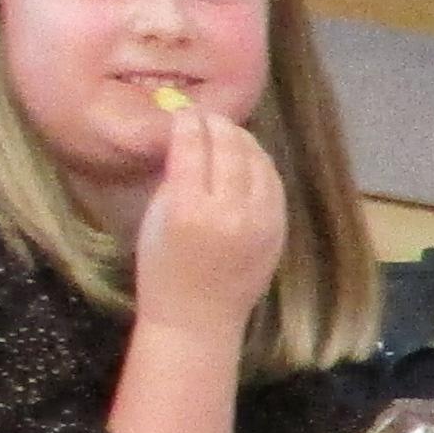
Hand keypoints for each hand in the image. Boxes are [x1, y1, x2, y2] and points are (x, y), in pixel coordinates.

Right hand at [128, 91, 285, 341]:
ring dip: (242, 140)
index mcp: (188, 209)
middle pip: (229, 149)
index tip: (183, 113)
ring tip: (227, 131)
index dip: (188, 124)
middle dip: (216, 126)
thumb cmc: (163, 270)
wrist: (198, 318)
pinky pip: (273, 183)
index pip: (193, 148)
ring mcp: (260, 221)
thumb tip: (189, 139)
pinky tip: (248, 156)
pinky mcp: (278, 229)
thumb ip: (174, 177)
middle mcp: (229, 211)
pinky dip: (260, 164)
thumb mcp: (155, 219)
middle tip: (206, 116)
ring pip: (257, 161)